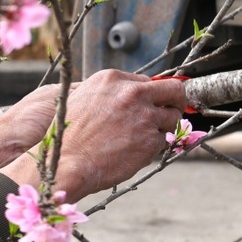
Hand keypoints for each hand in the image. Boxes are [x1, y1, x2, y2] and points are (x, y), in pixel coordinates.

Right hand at [1, 70, 186, 200]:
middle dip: (175, 101)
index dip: (151, 94)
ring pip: (172, 118)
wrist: (65, 161)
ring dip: (162, 127)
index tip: (152, 103)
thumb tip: (132, 94)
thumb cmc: (68, 134)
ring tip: (140, 138)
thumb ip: (109, 93)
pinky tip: (131, 151)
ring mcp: (144, 117)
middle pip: (173, 90)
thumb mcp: (82, 99)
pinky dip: (152, 147)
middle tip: (172, 111)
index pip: (148, 81)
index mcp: (112, 79)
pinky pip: (163, 141)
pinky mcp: (151, 140)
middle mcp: (132, 93)